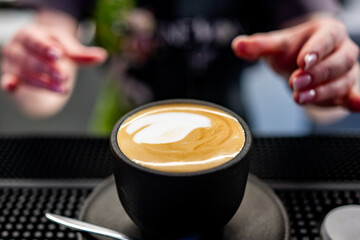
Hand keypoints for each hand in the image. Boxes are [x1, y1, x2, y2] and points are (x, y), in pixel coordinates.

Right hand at [1, 24, 106, 93]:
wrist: (37, 54)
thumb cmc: (52, 48)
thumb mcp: (67, 47)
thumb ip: (82, 54)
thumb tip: (102, 56)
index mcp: (30, 34)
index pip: (36, 40)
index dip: (47, 47)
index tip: (59, 54)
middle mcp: (17, 47)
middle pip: (30, 58)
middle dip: (48, 69)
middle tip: (64, 76)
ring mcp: (12, 62)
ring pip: (25, 73)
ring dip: (43, 82)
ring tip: (62, 89)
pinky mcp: (10, 76)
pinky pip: (7, 80)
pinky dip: (9, 83)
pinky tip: (12, 87)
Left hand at [232, 16, 359, 110]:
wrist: (300, 63)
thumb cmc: (292, 51)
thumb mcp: (275, 47)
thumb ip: (258, 46)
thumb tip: (237, 46)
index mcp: (328, 32)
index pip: (327, 39)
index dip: (316, 51)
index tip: (303, 62)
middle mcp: (342, 50)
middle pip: (339, 62)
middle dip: (316, 74)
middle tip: (295, 83)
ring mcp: (347, 71)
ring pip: (343, 81)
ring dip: (322, 92)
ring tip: (299, 98)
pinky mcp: (346, 89)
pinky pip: (353, 94)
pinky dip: (355, 100)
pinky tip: (354, 105)